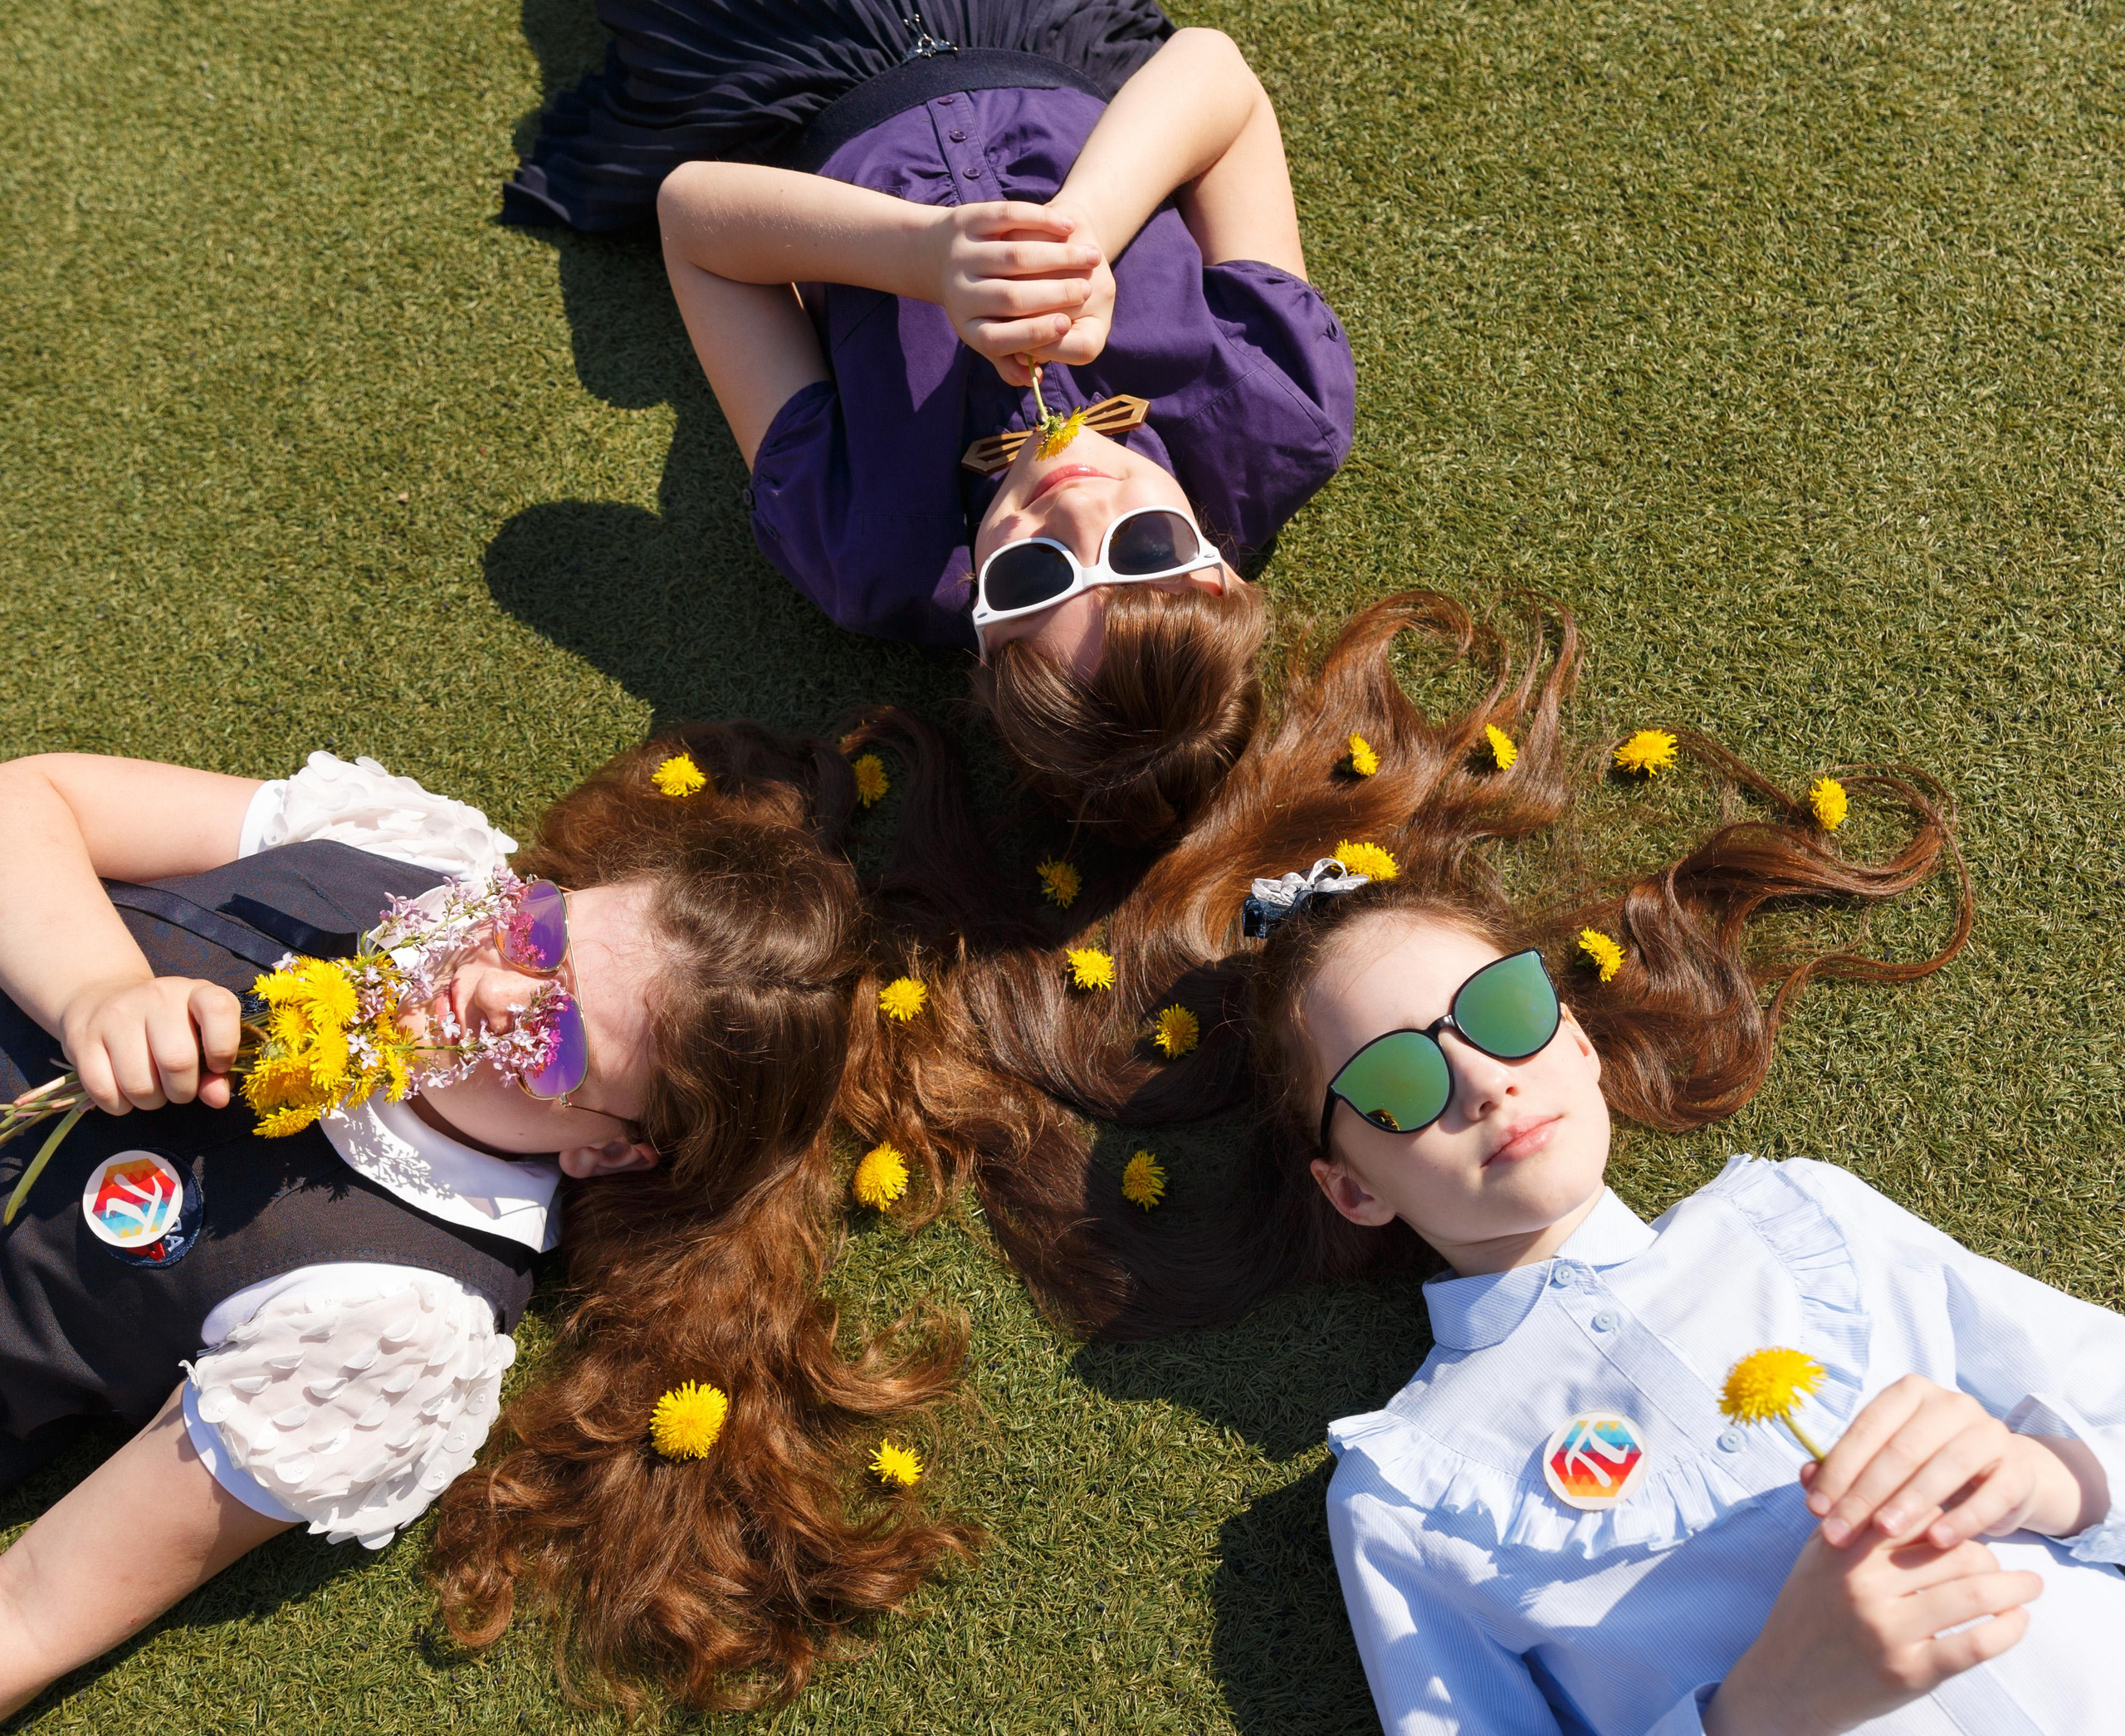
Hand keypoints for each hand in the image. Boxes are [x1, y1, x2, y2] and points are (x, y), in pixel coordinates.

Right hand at [59, 974, 241, 1113]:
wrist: (101, 997)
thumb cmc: (165, 1026)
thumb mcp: (200, 1035)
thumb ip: (217, 1069)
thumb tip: (217, 1099)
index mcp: (193, 991)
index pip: (219, 1009)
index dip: (224, 1048)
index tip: (217, 1066)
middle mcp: (154, 997)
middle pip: (177, 1061)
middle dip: (183, 1091)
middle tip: (179, 1089)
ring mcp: (115, 1016)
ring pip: (139, 1085)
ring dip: (151, 1101)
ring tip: (152, 1090)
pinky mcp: (82, 1039)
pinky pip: (105, 1092)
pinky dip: (120, 1106)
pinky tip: (124, 1093)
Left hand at [933, 201, 1102, 382]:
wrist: (967, 249)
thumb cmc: (1000, 304)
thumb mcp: (1003, 333)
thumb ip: (1017, 356)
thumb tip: (1034, 379)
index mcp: (969, 328)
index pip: (997, 341)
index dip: (1033, 334)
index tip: (1064, 325)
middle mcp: (958, 293)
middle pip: (1011, 298)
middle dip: (1057, 294)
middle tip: (1087, 290)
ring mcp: (960, 255)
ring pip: (1016, 256)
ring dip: (1061, 256)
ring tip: (1091, 256)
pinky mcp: (969, 219)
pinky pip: (1010, 217)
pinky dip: (1043, 219)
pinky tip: (1069, 226)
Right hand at [1704, 1530, 2039, 1735]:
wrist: (1787, 1682)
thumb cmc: (1808, 1610)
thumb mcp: (1818, 1554)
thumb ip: (1851, 1513)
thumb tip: (1871, 1458)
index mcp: (1846, 1547)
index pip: (1920, 1513)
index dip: (1953, 1515)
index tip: (1970, 1521)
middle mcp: (1866, 1584)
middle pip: (1955, 1551)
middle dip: (1989, 1555)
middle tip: (2002, 1564)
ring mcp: (1888, 1629)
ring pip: (1973, 1594)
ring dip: (2014, 1588)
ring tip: (2031, 1584)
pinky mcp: (1910, 1671)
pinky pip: (1975, 1643)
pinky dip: (2008, 1630)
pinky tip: (2017, 1621)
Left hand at [1804, 1374, 2089, 1549]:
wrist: (2003, 1479)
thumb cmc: (1929, 1469)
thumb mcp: (1886, 1463)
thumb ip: (1846, 1467)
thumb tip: (1805, 1476)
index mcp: (1910, 1393)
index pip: (1866, 1429)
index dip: (1837, 1469)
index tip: (1814, 1508)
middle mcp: (1951, 1404)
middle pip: (1901, 1450)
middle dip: (1865, 1493)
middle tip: (1840, 1531)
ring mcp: (1990, 1432)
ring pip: (1945, 1467)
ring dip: (1911, 1502)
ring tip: (1883, 1532)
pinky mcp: (2018, 1467)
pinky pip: (1990, 1494)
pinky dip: (1962, 1519)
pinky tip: (1937, 1542)